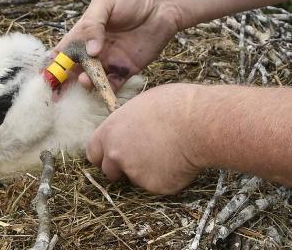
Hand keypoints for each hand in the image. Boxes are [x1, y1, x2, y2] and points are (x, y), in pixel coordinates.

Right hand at [55, 0, 183, 90]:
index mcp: (85, 32)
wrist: (164, 3)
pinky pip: (113, 85)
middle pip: (75, 69)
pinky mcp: (128, 69)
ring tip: (86, 80)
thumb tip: (90, 51)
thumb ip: (93, 24)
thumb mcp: (106, 2)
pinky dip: (106, 91)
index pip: (64, 50)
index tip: (45, 75)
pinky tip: (103, 89)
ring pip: (93, 78)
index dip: (53, 63)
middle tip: (58, 90)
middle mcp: (95, 49)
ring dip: (86, 83)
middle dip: (64, 81)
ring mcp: (111, 60)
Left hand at [86, 83, 205, 193]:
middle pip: (109, 171)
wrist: (198, 124)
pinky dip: (167, 177)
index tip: (114, 153)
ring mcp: (134, 173)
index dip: (104, 154)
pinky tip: (180, 161)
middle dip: (122, 167)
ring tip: (168, 152)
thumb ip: (129, 121)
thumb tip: (133, 126)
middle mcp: (117, 155)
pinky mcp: (154, 187)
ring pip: (136, 178)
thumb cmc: (175, 105)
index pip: (93, 152)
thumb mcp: (143, 103)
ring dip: (145, 172)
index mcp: (110, 131)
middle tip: (144, 156)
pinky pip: (158, 185)